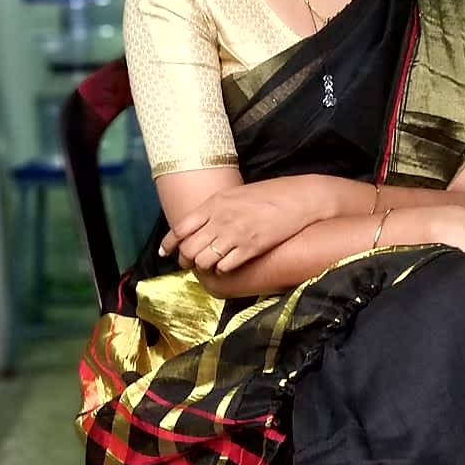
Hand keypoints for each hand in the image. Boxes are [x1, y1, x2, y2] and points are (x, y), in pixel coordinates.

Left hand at [159, 187, 310, 273]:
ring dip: (203, 265)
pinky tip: (226, 267)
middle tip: (188, 263)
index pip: (181, 227)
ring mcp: (235, 234)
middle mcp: (220, 219)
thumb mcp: (235, 194)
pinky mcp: (251, 248)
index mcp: (214, 204)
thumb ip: (216, 208)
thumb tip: (199, 223)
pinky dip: (221, 270)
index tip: (165, 251)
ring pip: (203, 260)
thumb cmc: (268, 194)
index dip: (169, 243)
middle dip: (185, 259)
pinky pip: (225, 266)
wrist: (298, 198)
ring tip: (208, 265)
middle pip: (189, 247)